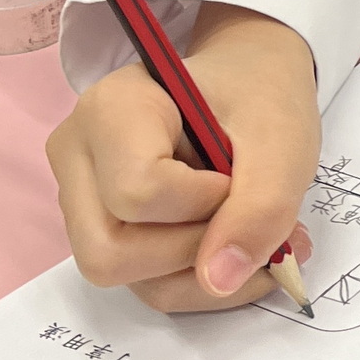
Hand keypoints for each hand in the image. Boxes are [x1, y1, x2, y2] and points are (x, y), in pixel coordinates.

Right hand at [47, 4, 320, 312]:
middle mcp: (78, 156)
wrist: (251, 77)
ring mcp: (83, 198)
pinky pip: (148, 283)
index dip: (204, 203)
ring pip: (131, 279)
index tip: (239, 175)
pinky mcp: (106, 229)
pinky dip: (204, 279)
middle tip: (249, 214)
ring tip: (258, 233)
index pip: (138, 193)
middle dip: (197, 251)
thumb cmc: (259, 95)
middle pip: (111, 252)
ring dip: (209, 273)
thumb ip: (261, 208)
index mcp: (110, 110)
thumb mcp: (282, 141)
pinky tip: (239, 245)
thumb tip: (218, 280)